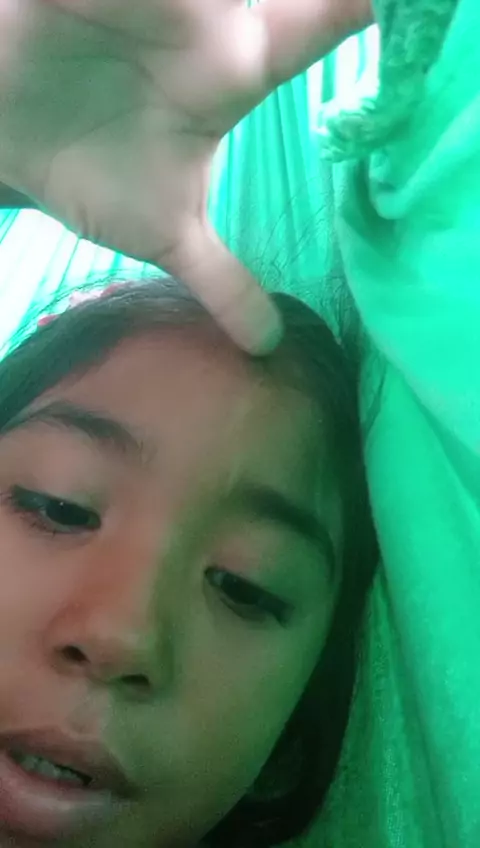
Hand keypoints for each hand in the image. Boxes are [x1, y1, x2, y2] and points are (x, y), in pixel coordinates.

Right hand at [0, 0, 370, 351]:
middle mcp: (204, 13)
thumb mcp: (167, 232)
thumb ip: (222, 281)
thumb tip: (268, 346)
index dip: (368, 5)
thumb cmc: (96, 171)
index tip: (419, 1)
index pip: (324, 22)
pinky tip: (105, 4)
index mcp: (235, 67)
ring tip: (188, 11)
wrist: (12, 141)